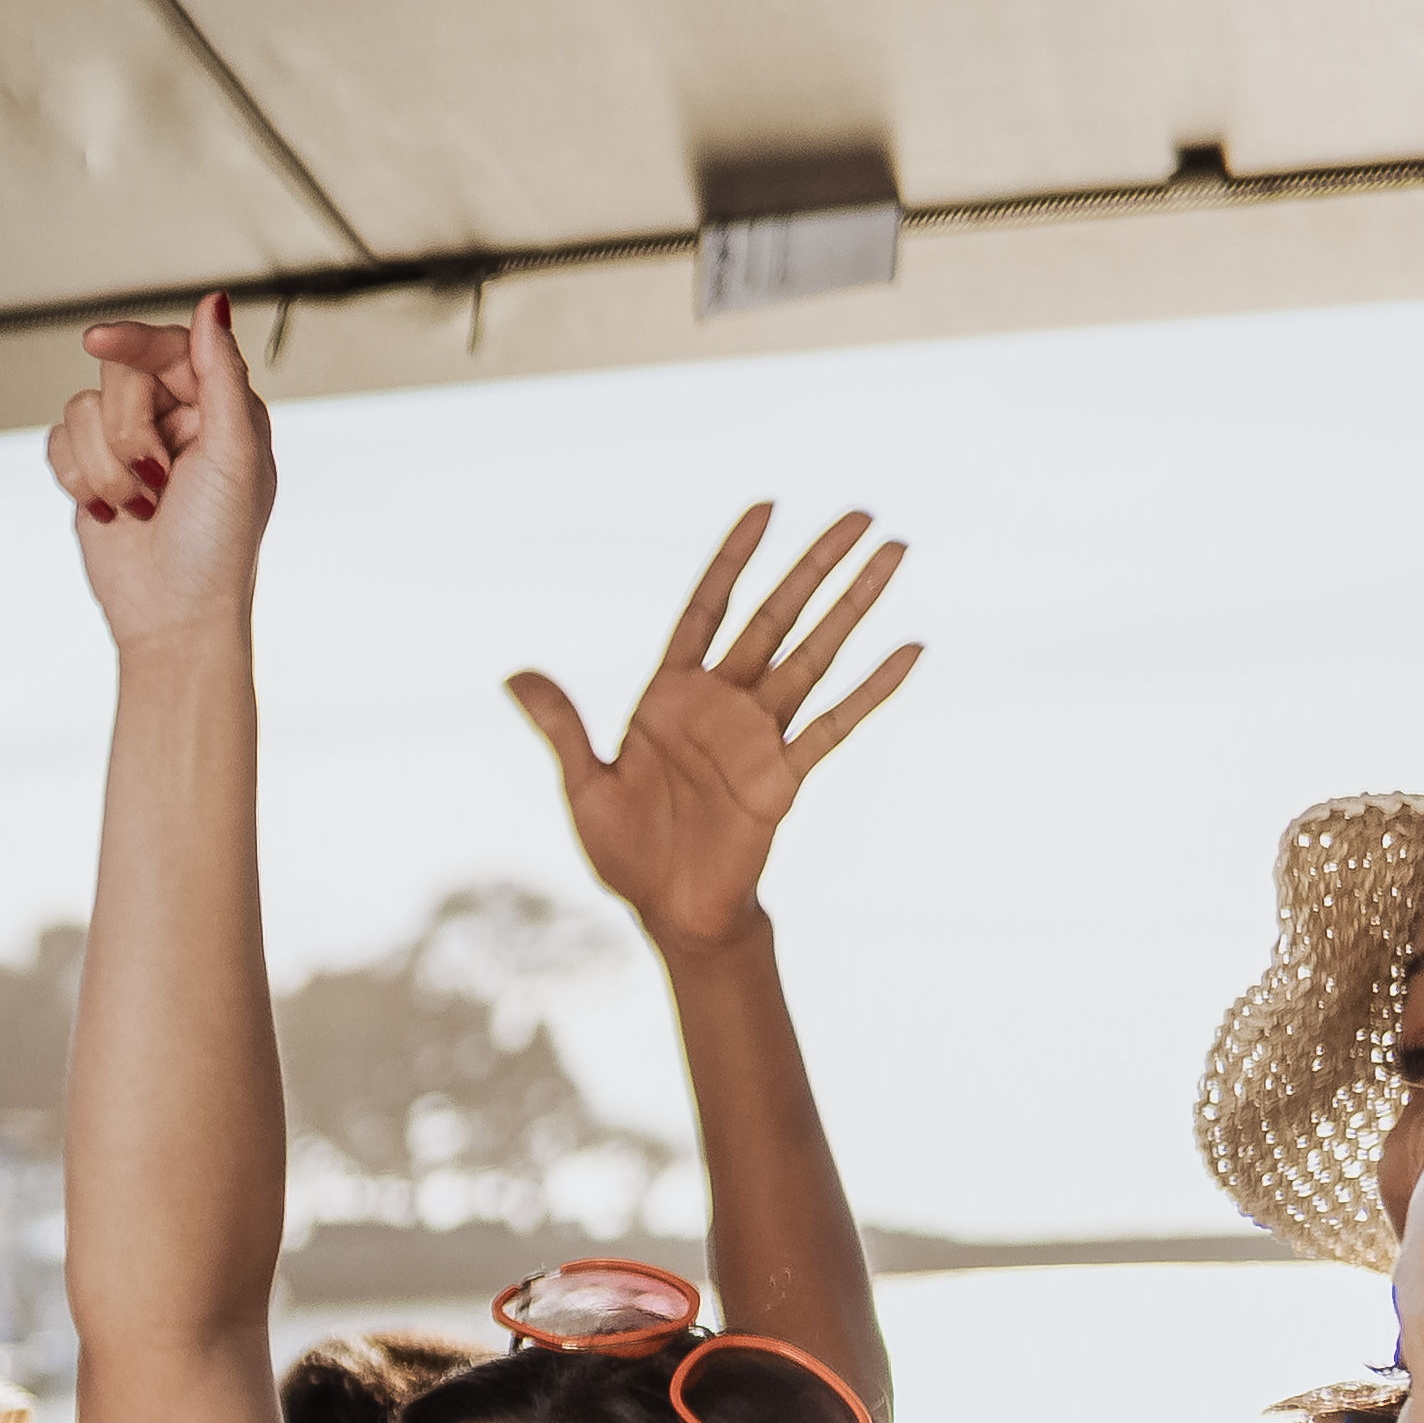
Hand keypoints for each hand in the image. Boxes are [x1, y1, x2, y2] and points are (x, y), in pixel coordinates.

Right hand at [46, 292, 273, 648]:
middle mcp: (173, 420)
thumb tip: (213, 302)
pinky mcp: (91, 475)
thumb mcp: (234, 454)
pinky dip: (78, 480)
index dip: (132, 341)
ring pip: (81, 411)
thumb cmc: (217, 546)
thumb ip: (222, 374)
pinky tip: (109, 513)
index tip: (96, 341)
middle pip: (118, 377)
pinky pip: (58, 443)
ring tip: (138, 506)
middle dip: (129, 432)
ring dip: (105, 467)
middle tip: (156, 479)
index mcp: (219, 408)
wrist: (173, 619)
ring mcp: (128, 447)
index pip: (168, 346)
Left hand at [512, 505, 919, 954]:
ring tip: (896, 551)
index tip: (767, 508)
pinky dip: (872, 690)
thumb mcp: (584, 785)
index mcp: (672, 695)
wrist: (669, 914)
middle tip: (860, 514)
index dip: (735, 559)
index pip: (708, 607)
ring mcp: (760, 735)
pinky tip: (910, 650)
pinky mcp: (785, 775)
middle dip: (816, 565)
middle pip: (776, 616)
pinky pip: (836, 724)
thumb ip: (562, 725)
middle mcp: (723, 703)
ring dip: (855, 605)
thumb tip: (514, 674)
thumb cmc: (626, 852)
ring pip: (815, 655)